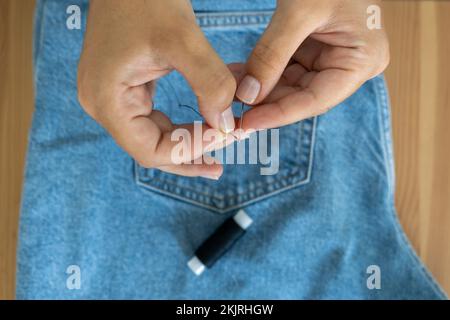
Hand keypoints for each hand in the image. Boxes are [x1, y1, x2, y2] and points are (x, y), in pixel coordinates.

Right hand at [77, 0, 236, 178]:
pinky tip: (206, 123)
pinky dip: (182, 123)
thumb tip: (226, 123)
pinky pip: (155, 118)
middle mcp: (105, 105)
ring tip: (218, 147)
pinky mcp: (127, 88)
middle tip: (220, 165)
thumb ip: (209, 83)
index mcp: (107, 100)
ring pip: (155, 136)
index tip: (223, 135)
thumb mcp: (183, 39)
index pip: (150, 150)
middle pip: (151, 149)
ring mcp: (114, 98)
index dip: (188, 150)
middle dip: (189, 155)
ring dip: (188, 142)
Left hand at [235, 0, 389, 128]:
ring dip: (260, 88)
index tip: (248, 123)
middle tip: (232, 110)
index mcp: (362, 60)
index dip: (280, 114)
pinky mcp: (316, 50)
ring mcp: (333, 58)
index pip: (316, 99)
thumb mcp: (299, 12)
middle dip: (265, 101)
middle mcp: (351, 65)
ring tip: (231, 89)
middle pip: (302, 96)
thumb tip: (247, 95)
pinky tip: (240, 75)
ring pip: (291, 86)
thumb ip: (272, 55)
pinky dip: (262, 72)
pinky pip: (286, 69)